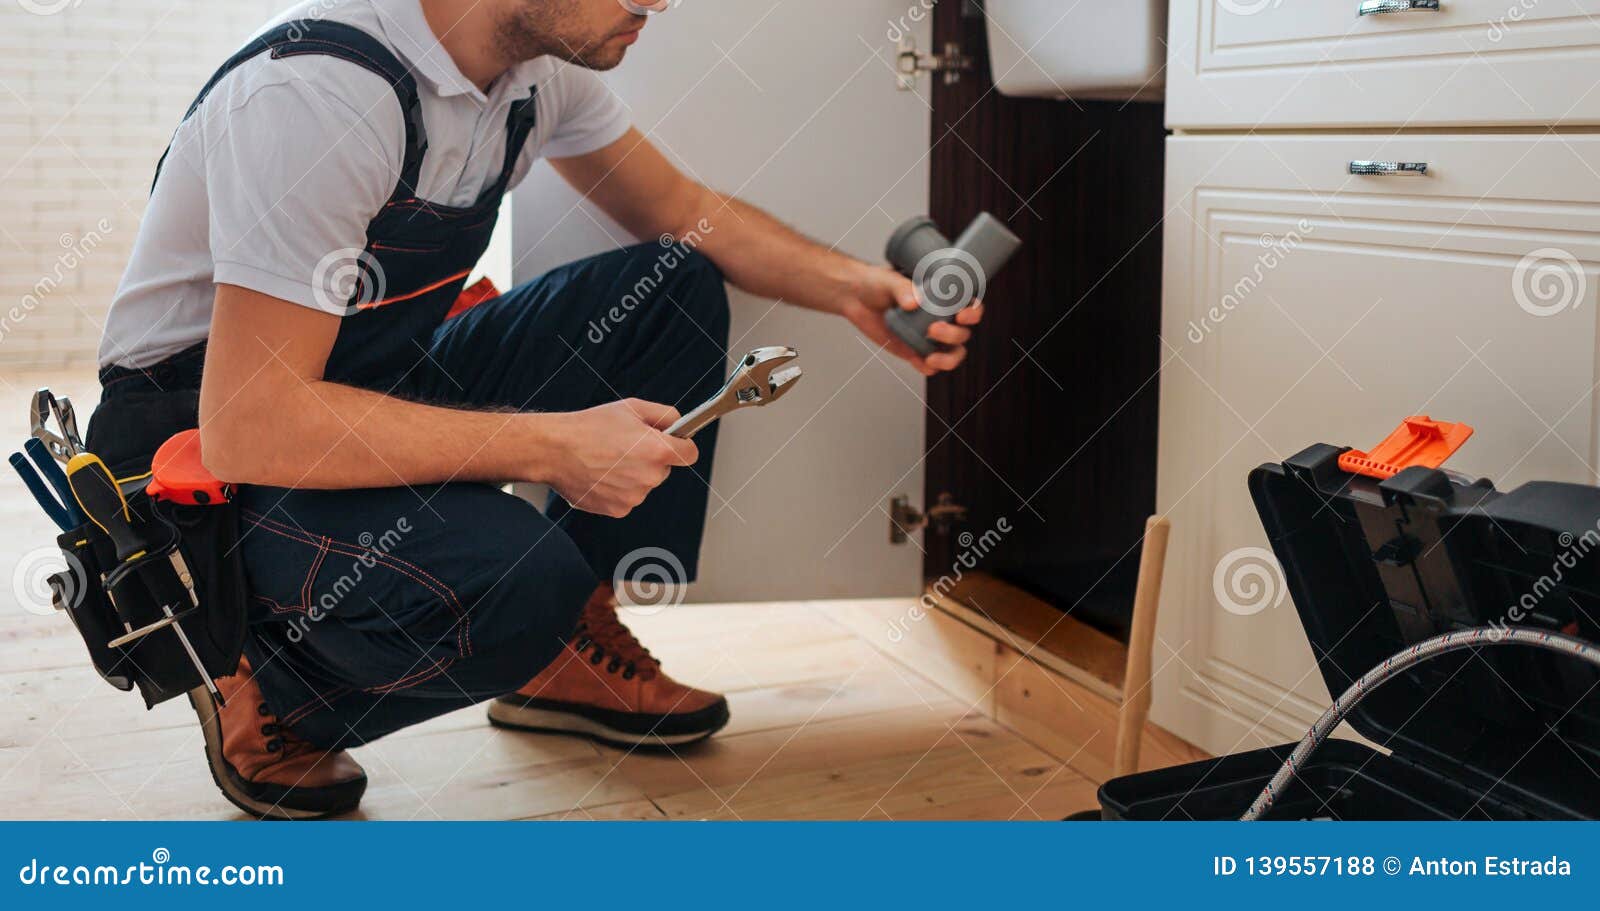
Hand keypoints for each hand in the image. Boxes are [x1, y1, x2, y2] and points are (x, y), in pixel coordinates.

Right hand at [541, 399, 698, 517]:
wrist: (554, 450)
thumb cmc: (589, 427)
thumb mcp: (632, 408)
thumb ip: (665, 415)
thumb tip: (679, 425)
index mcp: (658, 450)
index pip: (690, 454)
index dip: (682, 445)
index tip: (675, 443)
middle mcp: (651, 476)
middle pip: (664, 469)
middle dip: (651, 459)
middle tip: (626, 447)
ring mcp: (635, 496)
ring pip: (644, 484)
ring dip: (633, 475)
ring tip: (608, 460)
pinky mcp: (619, 510)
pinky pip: (628, 498)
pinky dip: (618, 489)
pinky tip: (601, 474)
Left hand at [839, 265, 983, 376]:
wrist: (855, 298)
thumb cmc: (877, 283)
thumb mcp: (889, 281)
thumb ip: (902, 288)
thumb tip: (915, 302)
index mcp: (943, 296)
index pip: (970, 306)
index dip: (973, 313)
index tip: (962, 315)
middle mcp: (941, 317)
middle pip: (963, 334)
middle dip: (954, 335)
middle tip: (933, 329)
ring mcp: (928, 336)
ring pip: (952, 353)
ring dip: (948, 359)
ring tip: (931, 358)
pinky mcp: (914, 350)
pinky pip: (929, 365)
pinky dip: (928, 368)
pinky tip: (918, 361)